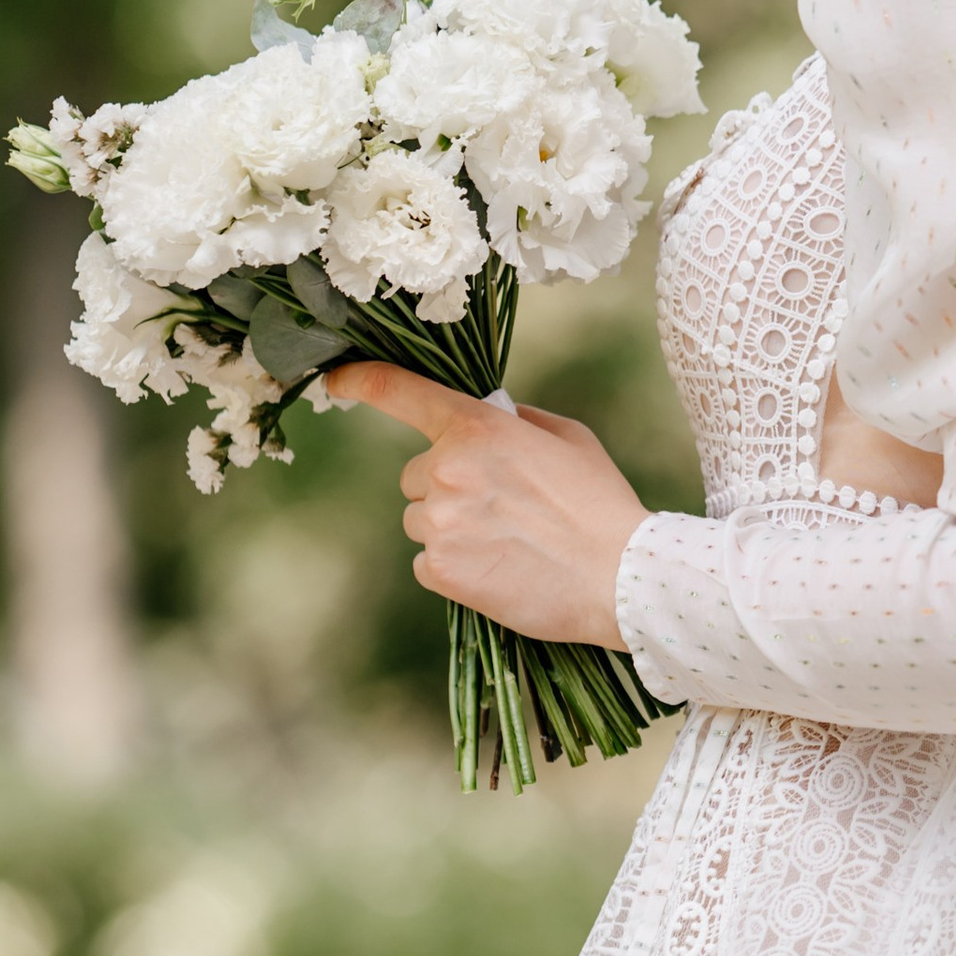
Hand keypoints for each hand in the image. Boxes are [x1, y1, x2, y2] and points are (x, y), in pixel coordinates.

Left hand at [325, 362, 649, 651]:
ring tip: (506, 541)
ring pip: (421, 518)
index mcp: (479, 428)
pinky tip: (498, 568)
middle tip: (502, 505)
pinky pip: (426, 560)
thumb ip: (513, 421)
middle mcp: (447, 469)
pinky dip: (454, 564)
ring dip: (450, 526)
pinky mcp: (438, 570)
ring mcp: (439, 523)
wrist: (618, 575)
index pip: (402, 393)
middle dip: (447, 484)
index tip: (337, 380)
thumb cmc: (599, 502)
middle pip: (417, 474)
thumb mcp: (567, 438)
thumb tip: (485, 417)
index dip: (362, 380)